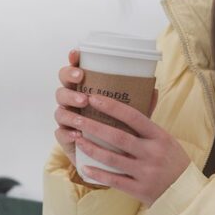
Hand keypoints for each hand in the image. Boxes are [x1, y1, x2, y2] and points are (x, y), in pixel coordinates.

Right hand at [53, 50, 158, 173]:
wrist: (110, 159)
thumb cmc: (120, 131)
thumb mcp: (131, 117)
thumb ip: (140, 103)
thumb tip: (155, 90)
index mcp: (87, 90)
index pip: (75, 70)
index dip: (72, 60)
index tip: (76, 54)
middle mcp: (74, 102)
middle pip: (63, 87)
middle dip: (69, 85)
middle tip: (84, 91)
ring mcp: (68, 120)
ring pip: (60, 109)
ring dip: (69, 110)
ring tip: (82, 113)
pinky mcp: (65, 138)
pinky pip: (60, 133)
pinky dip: (68, 133)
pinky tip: (77, 134)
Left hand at [74, 93, 190, 206]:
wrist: (186, 192)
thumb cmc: (174, 162)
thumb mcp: (168, 140)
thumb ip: (150, 123)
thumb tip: (147, 90)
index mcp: (160, 137)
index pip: (134, 117)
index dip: (112, 107)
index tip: (94, 98)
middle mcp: (153, 153)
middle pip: (119, 137)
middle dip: (94, 127)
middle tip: (76, 118)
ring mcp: (146, 172)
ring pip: (113, 159)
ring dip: (92, 148)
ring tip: (77, 139)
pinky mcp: (140, 189)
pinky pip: (115, 180)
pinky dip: (98, 174)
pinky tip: (85, 167)